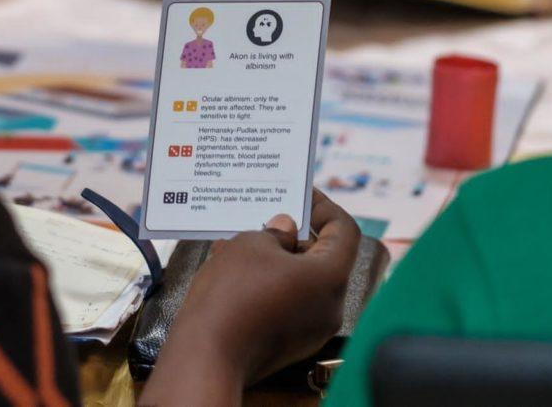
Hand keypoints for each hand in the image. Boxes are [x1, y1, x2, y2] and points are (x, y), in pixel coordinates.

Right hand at [139, 191, 360, 404]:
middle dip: (294, 234)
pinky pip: (287, 302)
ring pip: (301, 280)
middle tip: (267, 215)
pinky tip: (236, 269)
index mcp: (330, 277)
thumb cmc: (232, 293)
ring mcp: (311, 329)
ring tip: (243, 240)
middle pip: (322, 257)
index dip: (324, 207)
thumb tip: (285, 230)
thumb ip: (275, 231)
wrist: (206, 356)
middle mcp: (330, 306)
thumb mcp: (251, 244)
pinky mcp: (290, 344)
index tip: (300, 194)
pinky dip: (269, 282)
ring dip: (277, 258)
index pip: (344, 231)